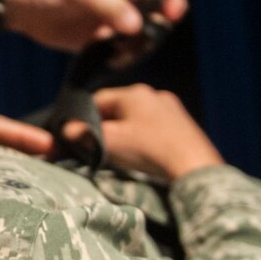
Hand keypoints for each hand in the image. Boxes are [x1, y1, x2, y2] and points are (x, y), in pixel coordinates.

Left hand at [1, 0, 187, 51]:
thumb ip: (108, 6)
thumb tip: (136, 26)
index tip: (173, 16)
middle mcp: (117, 0)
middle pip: (152, 16)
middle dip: (154, 31)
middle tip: (141, 43)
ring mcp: (104, 21)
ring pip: (135, 37)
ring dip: (135, 48)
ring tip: (121, 55)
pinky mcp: (90, 40)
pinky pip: (114, 51)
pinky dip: (117, 58)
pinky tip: (109, 63)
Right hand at [85, 85, 222, 179]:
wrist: (193, 167)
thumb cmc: (149, 150)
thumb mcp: (111, 142)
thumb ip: (85, 134)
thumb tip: (67, 130)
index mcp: (135, 93)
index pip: (99, 99)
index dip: (84, 117)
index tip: (78, 135)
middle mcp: (155, 94)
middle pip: (119, 108)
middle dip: (107, 125)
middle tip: (100, 146)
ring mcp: (172, 109)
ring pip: (138, 118)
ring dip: (127, 132)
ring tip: (123, 153)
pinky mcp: (184, 125)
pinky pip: (155, 127)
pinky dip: (145, 137)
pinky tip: (146, 153)